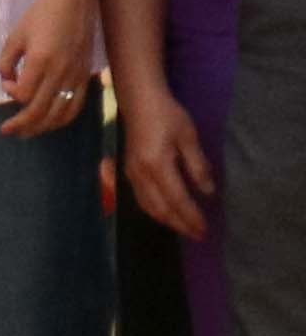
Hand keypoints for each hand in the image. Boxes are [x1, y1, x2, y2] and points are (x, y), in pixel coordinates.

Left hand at [0, 0, 102, 136]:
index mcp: (41, 61)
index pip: (23, 94)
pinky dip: (63, 118)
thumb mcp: (16, 34)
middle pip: (40, 111)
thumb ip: (6, 60)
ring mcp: (76, 76)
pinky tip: (52, 122)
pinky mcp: (86, 76)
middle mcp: (60, 73)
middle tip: (7, 131)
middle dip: (21, 125)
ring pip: (59, 114)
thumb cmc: (42, 15)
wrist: (75, 1)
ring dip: (41, 127)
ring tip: (27, 132)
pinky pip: (76, 106)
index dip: (10, 93)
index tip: (7, 83)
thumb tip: (7, 80)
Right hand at [130, 79, 215, 236]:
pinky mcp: (128, 171)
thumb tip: (208, 192)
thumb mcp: (188, 137)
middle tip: (197, 235)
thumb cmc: (167, 115)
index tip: (205, 230)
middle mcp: (141, 174)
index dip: (191, 217)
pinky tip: (165, 212)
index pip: (177, 200)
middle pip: (160, 208)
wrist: (139, 100)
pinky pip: (141, 198)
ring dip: (166, 220)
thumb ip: (197, 166)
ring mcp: (131, 174)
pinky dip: (154, 210)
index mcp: (157, 166)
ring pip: (147, 206)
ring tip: (183, 228)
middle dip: (179, 224)